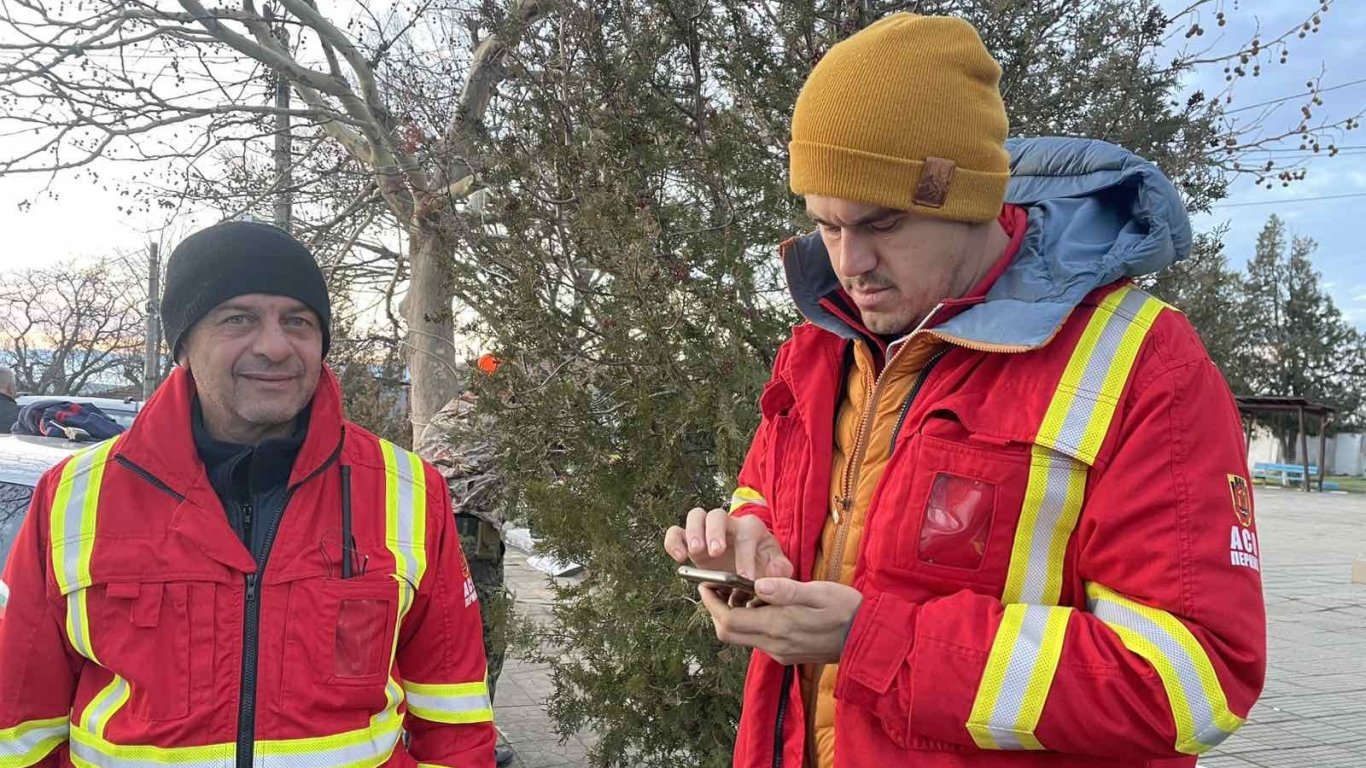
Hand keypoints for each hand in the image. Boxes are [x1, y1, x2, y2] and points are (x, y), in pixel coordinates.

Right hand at [664, 507, 792, 580]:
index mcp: (750, 528)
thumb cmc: (762, 564)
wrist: (747, 568)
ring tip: (694, 553)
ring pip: (695, 516)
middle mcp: (727, 523)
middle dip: (716, 533)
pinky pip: (676, 532)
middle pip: (718, 515)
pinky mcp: (689, 539)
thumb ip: (780, 568)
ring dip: (693, 533)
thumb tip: (779, 570)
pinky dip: (674, 541)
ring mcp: (705, 529)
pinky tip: (679, 558)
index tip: (745, 578)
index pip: (747, 535)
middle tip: (716, 554)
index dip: (746, 556)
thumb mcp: (776, 566)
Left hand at [697, 577, 862, 665]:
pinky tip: (761, 604)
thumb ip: (786, 589)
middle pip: (729, 633)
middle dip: (717, 610)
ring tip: (739, 590)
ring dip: (734, 615)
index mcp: (778, 627)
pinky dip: (751, 622)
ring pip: (742, 637)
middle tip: (717, 586)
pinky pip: (758, 639)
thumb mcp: (819, 592)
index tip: (705, 584)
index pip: (729, 621)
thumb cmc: (846, 610)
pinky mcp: (786, 654)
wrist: (868, 639)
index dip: (712, 603)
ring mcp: (780, 652)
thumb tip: (757, 583)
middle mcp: (774, 645)